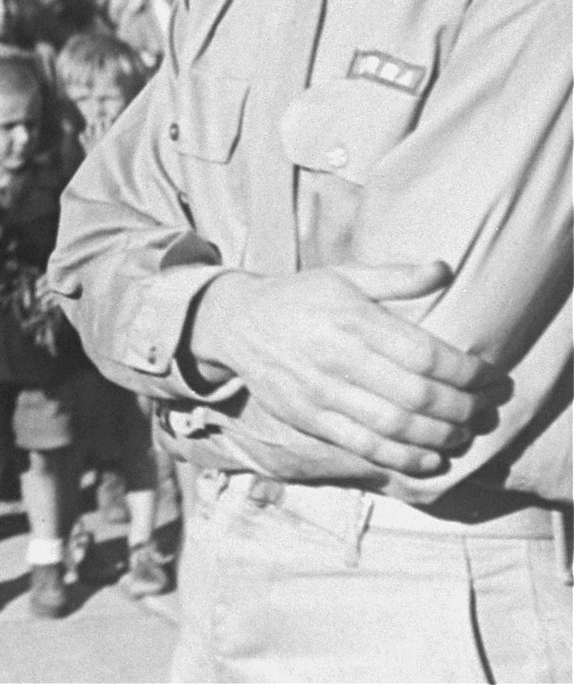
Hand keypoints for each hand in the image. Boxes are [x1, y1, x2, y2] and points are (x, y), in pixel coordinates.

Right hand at [189, 263, 502, 477]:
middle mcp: (337, 357)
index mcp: (352, 319)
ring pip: (394, 426)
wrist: (236, 324)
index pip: (424, 354)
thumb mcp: (344, 276)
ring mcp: (321, 392)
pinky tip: (431, 459)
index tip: (490, 378)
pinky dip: (404, 458)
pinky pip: (363, 446)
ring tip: (465, 434)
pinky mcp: (309, 418)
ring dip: (441, 437)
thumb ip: (396, 277)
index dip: (466, 372)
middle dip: (463, 409)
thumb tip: (445, 269)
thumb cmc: (300, 298)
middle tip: (485, 411)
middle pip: (416, 395)